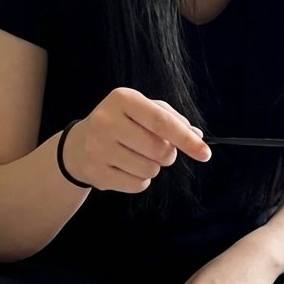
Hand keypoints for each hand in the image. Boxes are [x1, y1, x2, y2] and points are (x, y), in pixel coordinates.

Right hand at [60, 86, 210, 192]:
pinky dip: (140, 180)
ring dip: (153, 167)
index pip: (163, 122)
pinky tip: (125, 168)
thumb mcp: (143, 111)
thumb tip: (197, 136)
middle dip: (168, 154)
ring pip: (151, 169)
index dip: (187, 140)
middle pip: (160, 149)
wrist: (78, 145)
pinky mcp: (95, 172)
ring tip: (136, 157)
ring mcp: (97, 147)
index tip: (205, 153)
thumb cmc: (121, 124)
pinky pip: (138, 185)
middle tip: (155, 149)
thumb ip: (173, 120)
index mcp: (123, 99)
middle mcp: (106, 120)